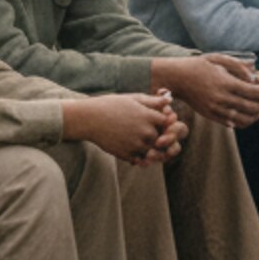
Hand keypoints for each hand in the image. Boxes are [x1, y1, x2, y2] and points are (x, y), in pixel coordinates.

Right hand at [63, 91, 183, 163]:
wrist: (89, 119)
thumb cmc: (111, 105)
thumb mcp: (133, 99)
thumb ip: (152, 101)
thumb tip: (169, 101)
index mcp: (148, 116)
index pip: (169, 123)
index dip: (166, 123)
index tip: (161, 122)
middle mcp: (145, 131)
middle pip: (163, 138)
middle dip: (161, 137)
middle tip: (156, 136)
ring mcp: (136, 144)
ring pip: (154, 151)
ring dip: (152, 149)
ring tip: (144, 144)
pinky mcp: (126, 154)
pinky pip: (141, 160)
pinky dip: (140, 158)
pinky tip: (134, 150)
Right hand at [154, 53, 258, 127]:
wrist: (176, 78)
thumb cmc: (199, 65)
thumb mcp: (219, 58)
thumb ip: (239, 66)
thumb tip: (254, 78)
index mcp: (225, 83)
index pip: (255, 92)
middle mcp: (221, 98)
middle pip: (253, 107)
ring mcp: (216, 109)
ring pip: (246, 120)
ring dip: (257, 113)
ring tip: (258, 104)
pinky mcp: (211, 116)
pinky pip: (234, 123)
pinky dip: (245, 119)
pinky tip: (246, 110)